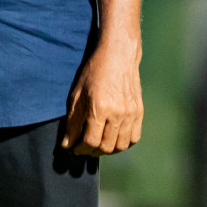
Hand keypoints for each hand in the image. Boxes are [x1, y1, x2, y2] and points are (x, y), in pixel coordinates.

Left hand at [61, 40, 142, 156]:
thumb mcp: (77, 95)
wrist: (118, 55)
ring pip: (121, 146)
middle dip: (92, 152)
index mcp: (99, 108)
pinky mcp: (139, 112)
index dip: (80, 149)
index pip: (90, 142)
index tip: (75, 147)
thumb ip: (72, 122)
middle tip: (85, 147)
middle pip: (106, 147)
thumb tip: (67, 144)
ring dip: (108, 150)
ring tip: (99, 144)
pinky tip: (114, 139)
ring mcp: (130, 114)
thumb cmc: (94, 72)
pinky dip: (124, 144)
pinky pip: (134, 138)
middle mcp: (117, 114)